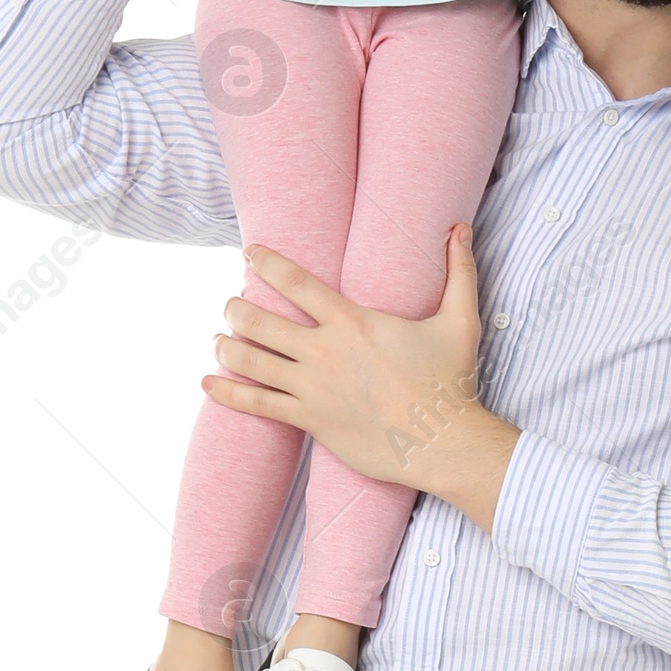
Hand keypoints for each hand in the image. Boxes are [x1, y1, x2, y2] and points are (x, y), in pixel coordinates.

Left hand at [202, 231, 519, 532]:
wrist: (444, 442)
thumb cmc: (451, 382)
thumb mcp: (460, 321)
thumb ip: (459, 272)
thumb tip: (461, 229)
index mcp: (352, 321)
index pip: (295, 282)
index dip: (267, 263)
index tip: (250, 254)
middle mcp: (324, 351)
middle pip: (259, 320)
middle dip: (236, 308)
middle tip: (231, 305)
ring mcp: (314, 387)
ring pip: (251, 360)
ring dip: (227, 346)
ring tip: (219, 340)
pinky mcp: (311, 420)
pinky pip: (258, 403)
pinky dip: (229, 393)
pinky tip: (208, 384)